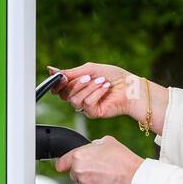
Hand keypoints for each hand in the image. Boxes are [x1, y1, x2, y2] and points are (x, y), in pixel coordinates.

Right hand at [45, 62, 168, 132]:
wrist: (131, 87)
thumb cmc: (114, 77)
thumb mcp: (90, 69)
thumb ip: (71, 72)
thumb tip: (51, 70)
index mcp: (77, 86)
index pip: (59, 88)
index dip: (58, 83)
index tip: (61, 76)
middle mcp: (79, 97)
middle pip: (64, 94)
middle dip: (75, 84)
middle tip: (88, 77)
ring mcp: (86, 107)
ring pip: (74, 99)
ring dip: (88, 88)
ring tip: (102, 82)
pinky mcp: (93, 114)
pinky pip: (87, 104)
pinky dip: (96, 94)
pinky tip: (106, 89)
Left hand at [55, 135, 143, 183]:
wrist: (134, 177)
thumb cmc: (123, 159)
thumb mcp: (107, 142)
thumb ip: (92, 146)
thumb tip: (89, 149)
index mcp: (79, 156)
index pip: (63, 162)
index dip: (62, 164)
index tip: (61, 166)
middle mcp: (79, 171)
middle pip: (74, 173)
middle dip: (83, 171)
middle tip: (99, 168)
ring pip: (84, 183)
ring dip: (91, 180)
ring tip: (106, 175)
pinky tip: (108, 183)